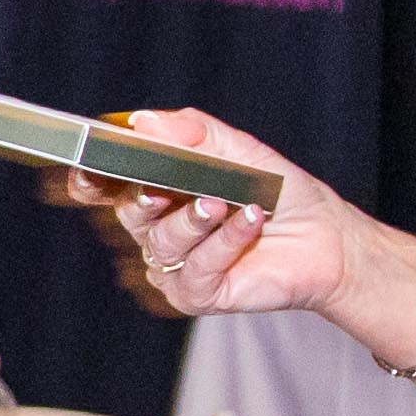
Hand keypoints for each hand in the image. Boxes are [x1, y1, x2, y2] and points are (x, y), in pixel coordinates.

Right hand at [56, 110, 379, 324]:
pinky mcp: (195, 294)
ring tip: (228, 203)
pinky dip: (223, 244)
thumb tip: (142, 122)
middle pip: (129, 211)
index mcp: (158, 190)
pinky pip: (193, 270)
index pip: (106, 186)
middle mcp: (157, 229)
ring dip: (195, 220)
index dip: (90, 176)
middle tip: (165, 185)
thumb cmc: (281, 194)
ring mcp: (173, 265)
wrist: (326, 240)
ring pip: (162, 241)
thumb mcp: (239, 150)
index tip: (89, 163)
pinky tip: (249, 224)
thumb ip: (192, 134)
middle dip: (147, 194)